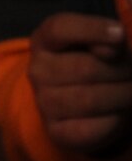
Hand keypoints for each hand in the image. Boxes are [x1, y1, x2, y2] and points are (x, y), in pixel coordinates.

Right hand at [28, 12, 131, 156]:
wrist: (76, 105)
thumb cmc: (92, 63)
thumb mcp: (97, 42)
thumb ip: (109, 38)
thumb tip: (118, 40)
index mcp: (44, 40)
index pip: (59, 28)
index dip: (92, 30)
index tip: (120, 34)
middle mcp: (38, 70)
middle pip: (85, 68)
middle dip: (122, 70)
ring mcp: (44, 103)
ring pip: (91, 99)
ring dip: (123, 95)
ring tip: (131, 89)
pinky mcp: (57, 132)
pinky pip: (93, 127)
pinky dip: (116, 120)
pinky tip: (119, 111)